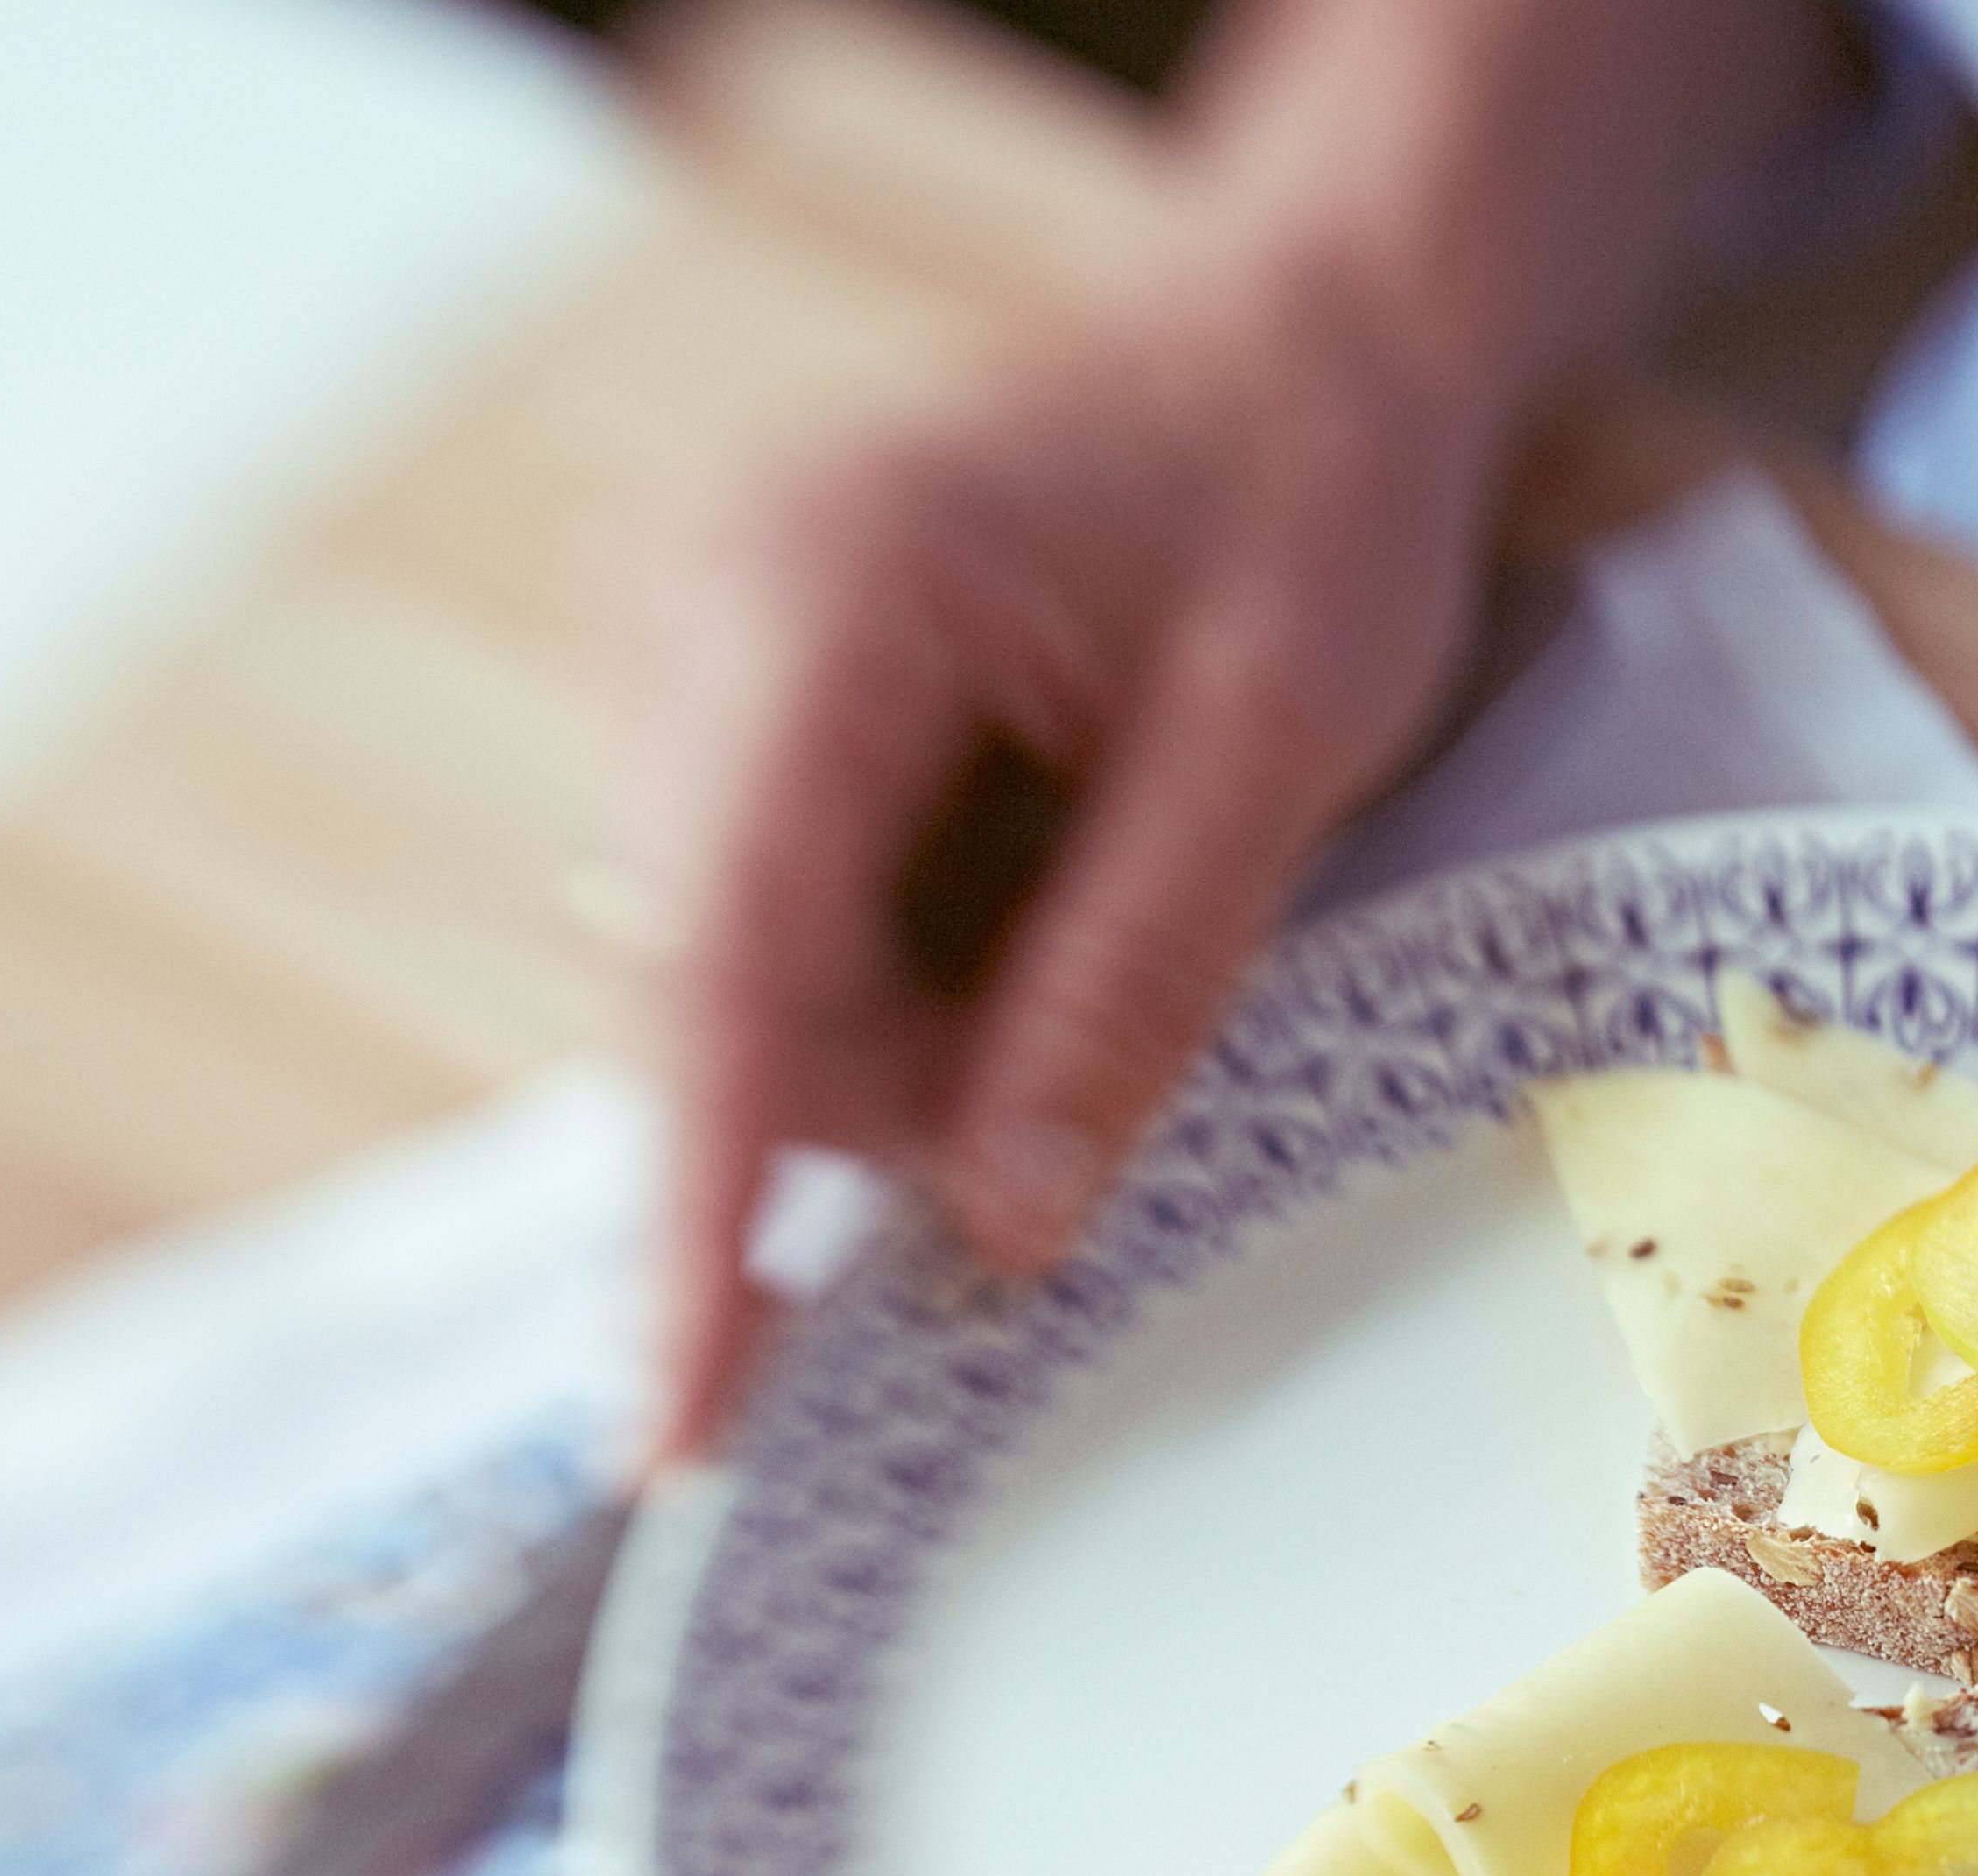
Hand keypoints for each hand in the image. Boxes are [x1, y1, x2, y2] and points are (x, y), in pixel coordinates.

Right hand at [637, 266, 1495, 1451]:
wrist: (1295, 343)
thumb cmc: (1307, 500)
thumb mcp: (1278, 741)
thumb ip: (1133, 981)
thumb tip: (1003, 1226)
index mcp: (811, 599)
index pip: (721, 979)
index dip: (697, 1224)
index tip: (670, 1429)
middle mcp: (686, 623)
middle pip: (747, 1011)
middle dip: (929, 1085)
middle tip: (1150, 961)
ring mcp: (680, 667)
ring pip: (769, 1001)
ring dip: (941, 1028)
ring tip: (1115, 861)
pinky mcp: (718, 717)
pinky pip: (794, 940)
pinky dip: (927, 968)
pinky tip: (1039, 853)